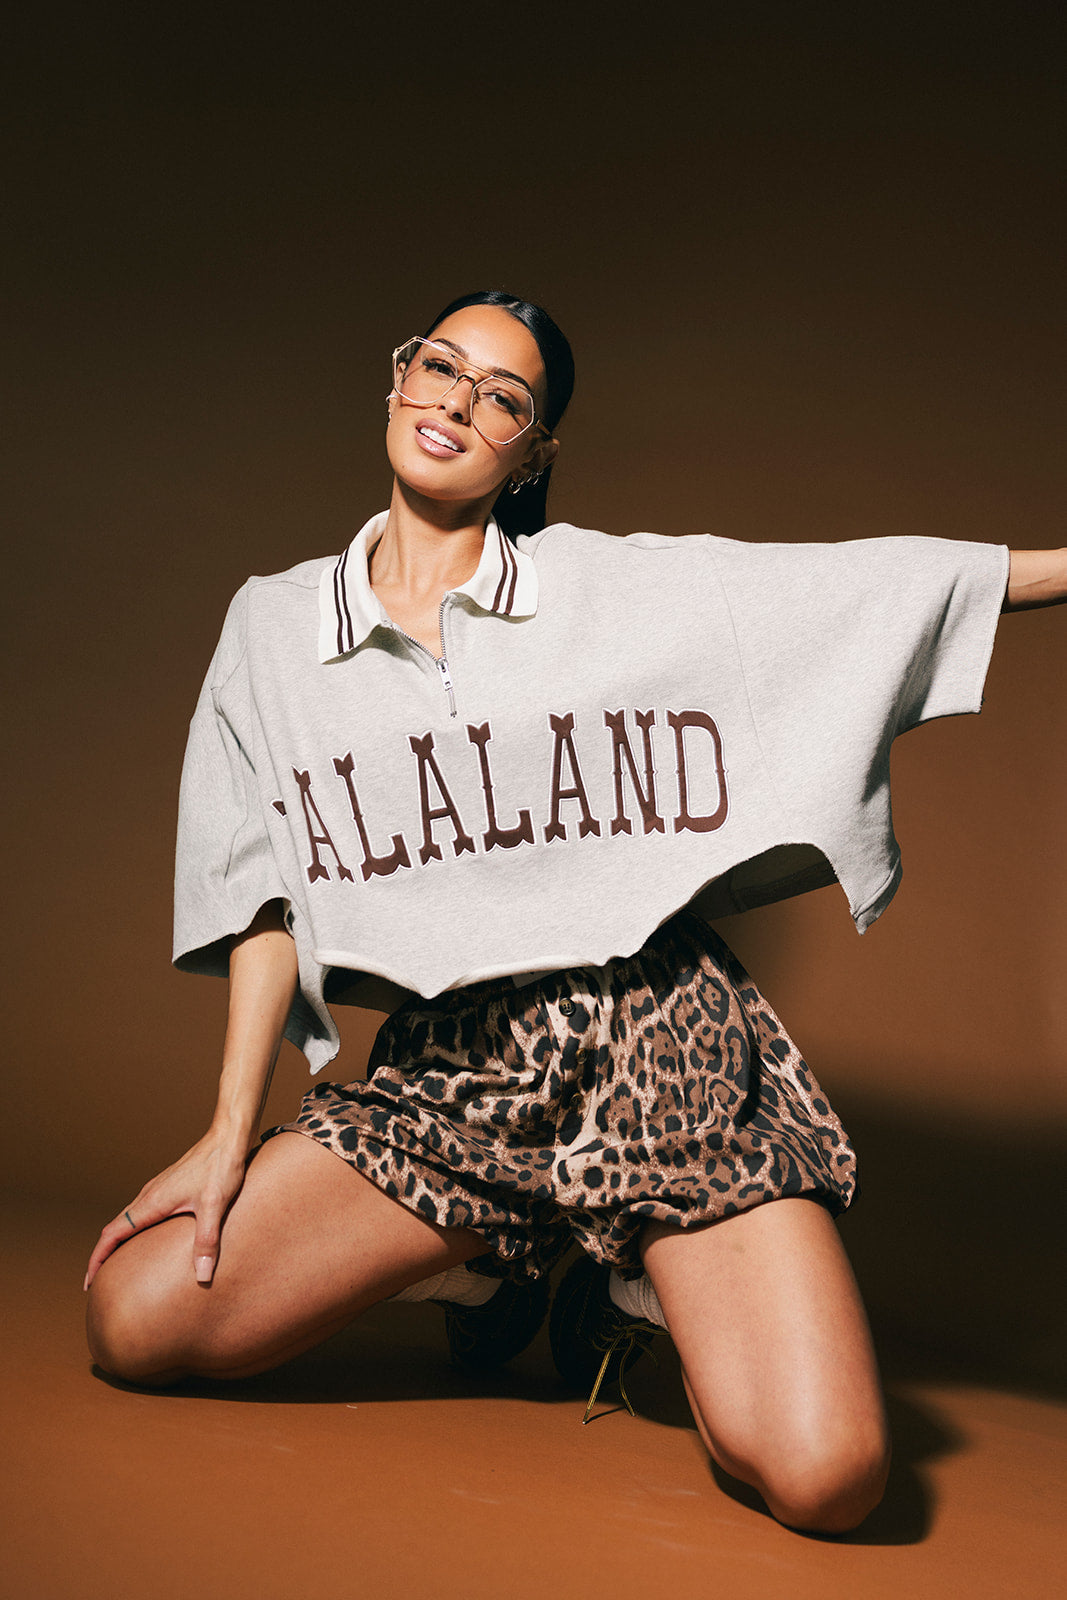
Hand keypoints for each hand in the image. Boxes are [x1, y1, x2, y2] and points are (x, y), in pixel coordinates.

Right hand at [83, 1127, 250, 1290]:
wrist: (228, 1137)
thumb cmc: (220, 1167)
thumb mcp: (215, 1206)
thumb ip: (207, 1241)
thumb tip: (203, 1277)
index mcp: (152, 1202)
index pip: (112, 1234)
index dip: (98, 1258)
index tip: (89, 1282)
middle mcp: (149, 1195)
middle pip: (114, 1228)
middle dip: (103, 1255)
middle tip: (97, 1282)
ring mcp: (158, 1189)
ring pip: (126, 1219)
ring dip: (117, 1242)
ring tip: (117, 1265)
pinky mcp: (169, 1187)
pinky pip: (141, 1212)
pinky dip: (133, 1230)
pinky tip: (147, 1238)